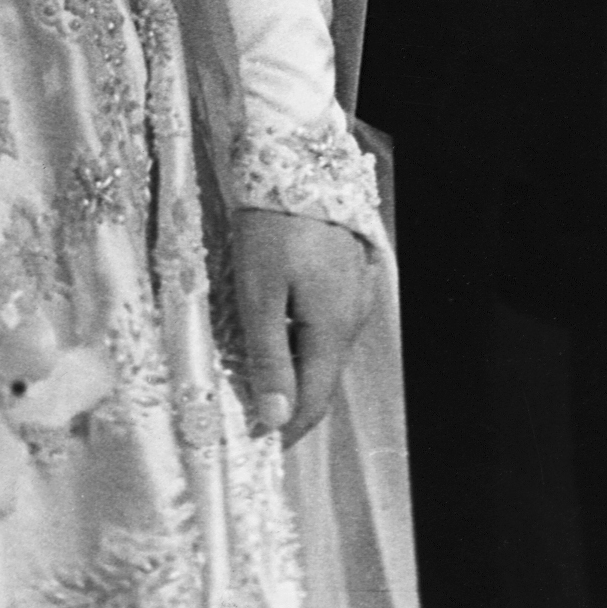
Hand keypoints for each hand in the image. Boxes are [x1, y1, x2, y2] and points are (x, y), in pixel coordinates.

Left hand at [229, 207, 377, 444]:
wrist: (295, 161)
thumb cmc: (271, 227)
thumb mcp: (258, 293)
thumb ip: (269, 357)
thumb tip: (278, 419)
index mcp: (333, 329)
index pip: (315, 401)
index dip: (288, 430)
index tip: (257, 446)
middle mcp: (353, 317)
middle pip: (323, 378)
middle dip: (291, 403)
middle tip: (251, 415)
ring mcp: (354, 294)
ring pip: (325, 350)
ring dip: (296, 370)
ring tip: (257, 378)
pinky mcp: (348, 273)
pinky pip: (327, 323)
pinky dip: (303, 340)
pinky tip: (278, 333)